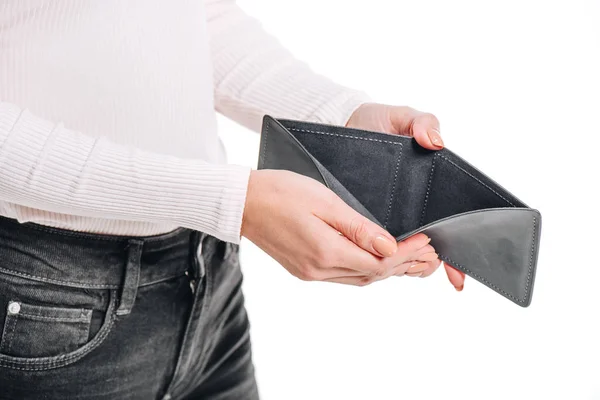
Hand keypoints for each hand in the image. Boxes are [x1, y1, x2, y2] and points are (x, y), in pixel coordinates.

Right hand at [241, 169, 437, 285]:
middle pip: (373, 275)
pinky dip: (365, 270)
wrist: (243, 202)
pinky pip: (344, 276)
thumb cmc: (280, 192)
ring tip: (410, 258)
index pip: (379, 262)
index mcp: (326, 252)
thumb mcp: (324, 201)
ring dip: (386, 270)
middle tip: (428, 252)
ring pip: (359, 279)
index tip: (427, 241)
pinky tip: (376, 261)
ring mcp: (310, 273)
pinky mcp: (304, 270)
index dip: (407, 254)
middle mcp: (319, 270)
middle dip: (403, 264)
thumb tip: (389, 247)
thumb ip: (358, 227)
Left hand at [346, 103, 465, 290]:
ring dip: (413, 260)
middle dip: (439, 260)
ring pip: (406, 245)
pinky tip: (390, 263)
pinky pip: (378, 238)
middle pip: (433, 239)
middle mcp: (411, 203)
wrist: (342, 125)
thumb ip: (423, 122)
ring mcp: (389, 211)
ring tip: (416, 268)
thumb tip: (436, 142)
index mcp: (427, 184)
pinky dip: (386, 253)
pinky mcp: (366, 213)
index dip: (458, 245)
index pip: (449, 219)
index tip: (461, 269)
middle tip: (439, 270)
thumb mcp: (402, 117)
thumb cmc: (376, 122)